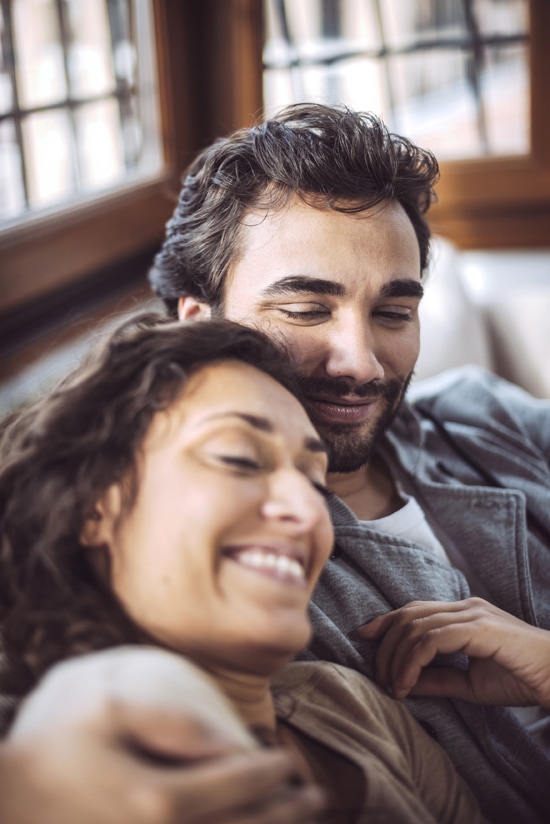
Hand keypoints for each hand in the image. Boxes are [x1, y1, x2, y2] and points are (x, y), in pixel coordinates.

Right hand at [0, 724, 324, 823]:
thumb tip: (220, 739)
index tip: (290, 762)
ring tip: (293, 822)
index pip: (233, 787)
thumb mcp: (103, 702)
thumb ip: (166, 717)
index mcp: (155, 801)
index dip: (270, 775)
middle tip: (314, 800)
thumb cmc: (50, 740)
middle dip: (283, 818)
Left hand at [357, 597, 549, 706]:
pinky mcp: (480, 628)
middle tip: (379, 677)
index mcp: (463, 614)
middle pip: (408, 616)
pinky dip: (413, 661)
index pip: (414, 610)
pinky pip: (433, 640)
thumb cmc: (521, 678)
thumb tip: (403, 683)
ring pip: (416, 627)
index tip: (363, 637)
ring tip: (393, 686)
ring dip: (396, 658)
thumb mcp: (469, 683)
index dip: (386, 621)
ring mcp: (473, 614)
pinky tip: (407, 683)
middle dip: (385, 645)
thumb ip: (437, 679)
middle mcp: (465, 607)